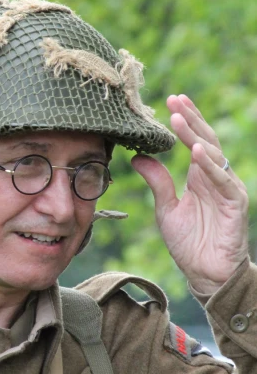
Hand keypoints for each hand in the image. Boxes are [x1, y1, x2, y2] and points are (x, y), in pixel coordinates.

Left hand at [131, 94, 248, 293]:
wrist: (206, 274)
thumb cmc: (189, 243)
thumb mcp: (166, 209)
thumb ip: (157, 181)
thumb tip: (138, 156)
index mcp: (200, 176)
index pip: (194, 140)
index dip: (185, 120)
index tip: (171, 100)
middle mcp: (216, 177)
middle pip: (205, 140)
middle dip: (190, 119)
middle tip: (174, 100)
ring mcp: (227, 188)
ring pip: (213, 155)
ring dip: (195, 136)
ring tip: (178, 120)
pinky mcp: (235, 203)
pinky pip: (223, 180)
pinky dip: (210, 166)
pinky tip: (196, 152)